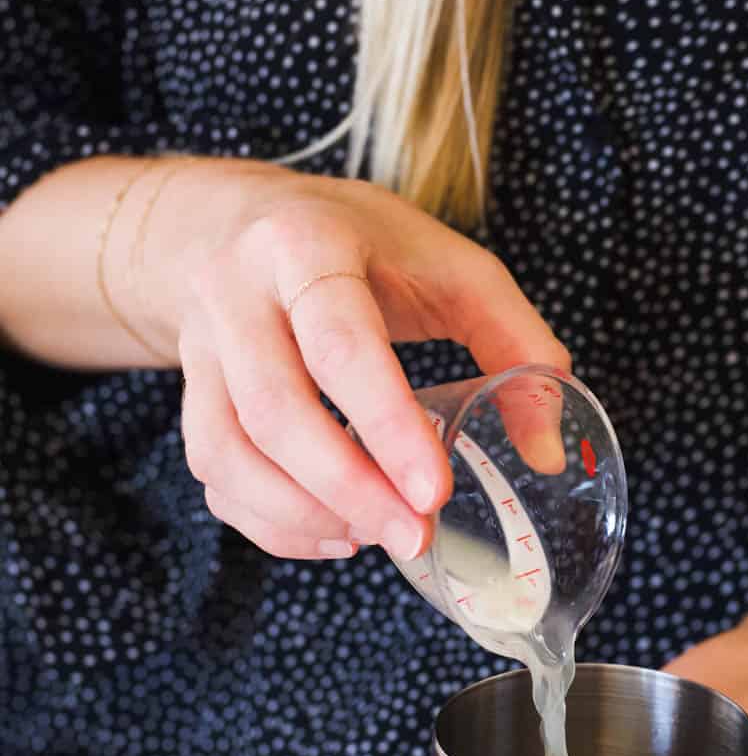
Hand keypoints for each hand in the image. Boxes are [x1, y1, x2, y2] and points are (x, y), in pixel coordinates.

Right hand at [137, 157, 567, 563]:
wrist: (240, 219)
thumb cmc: (365, 246)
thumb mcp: (455, 265)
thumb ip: (518, 344)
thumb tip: (548, 453)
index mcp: (309, 246)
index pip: (340, 343)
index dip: (384, 425)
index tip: (432, 491)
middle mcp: (238, 293)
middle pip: (274, 410)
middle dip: (347, 488)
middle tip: (413, 536)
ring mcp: (202, 346)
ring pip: (227, 451)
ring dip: (302, 514)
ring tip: (375, 536)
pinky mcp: (191, 392)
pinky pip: (212, 473)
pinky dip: (269, 520)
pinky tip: (333, 533)